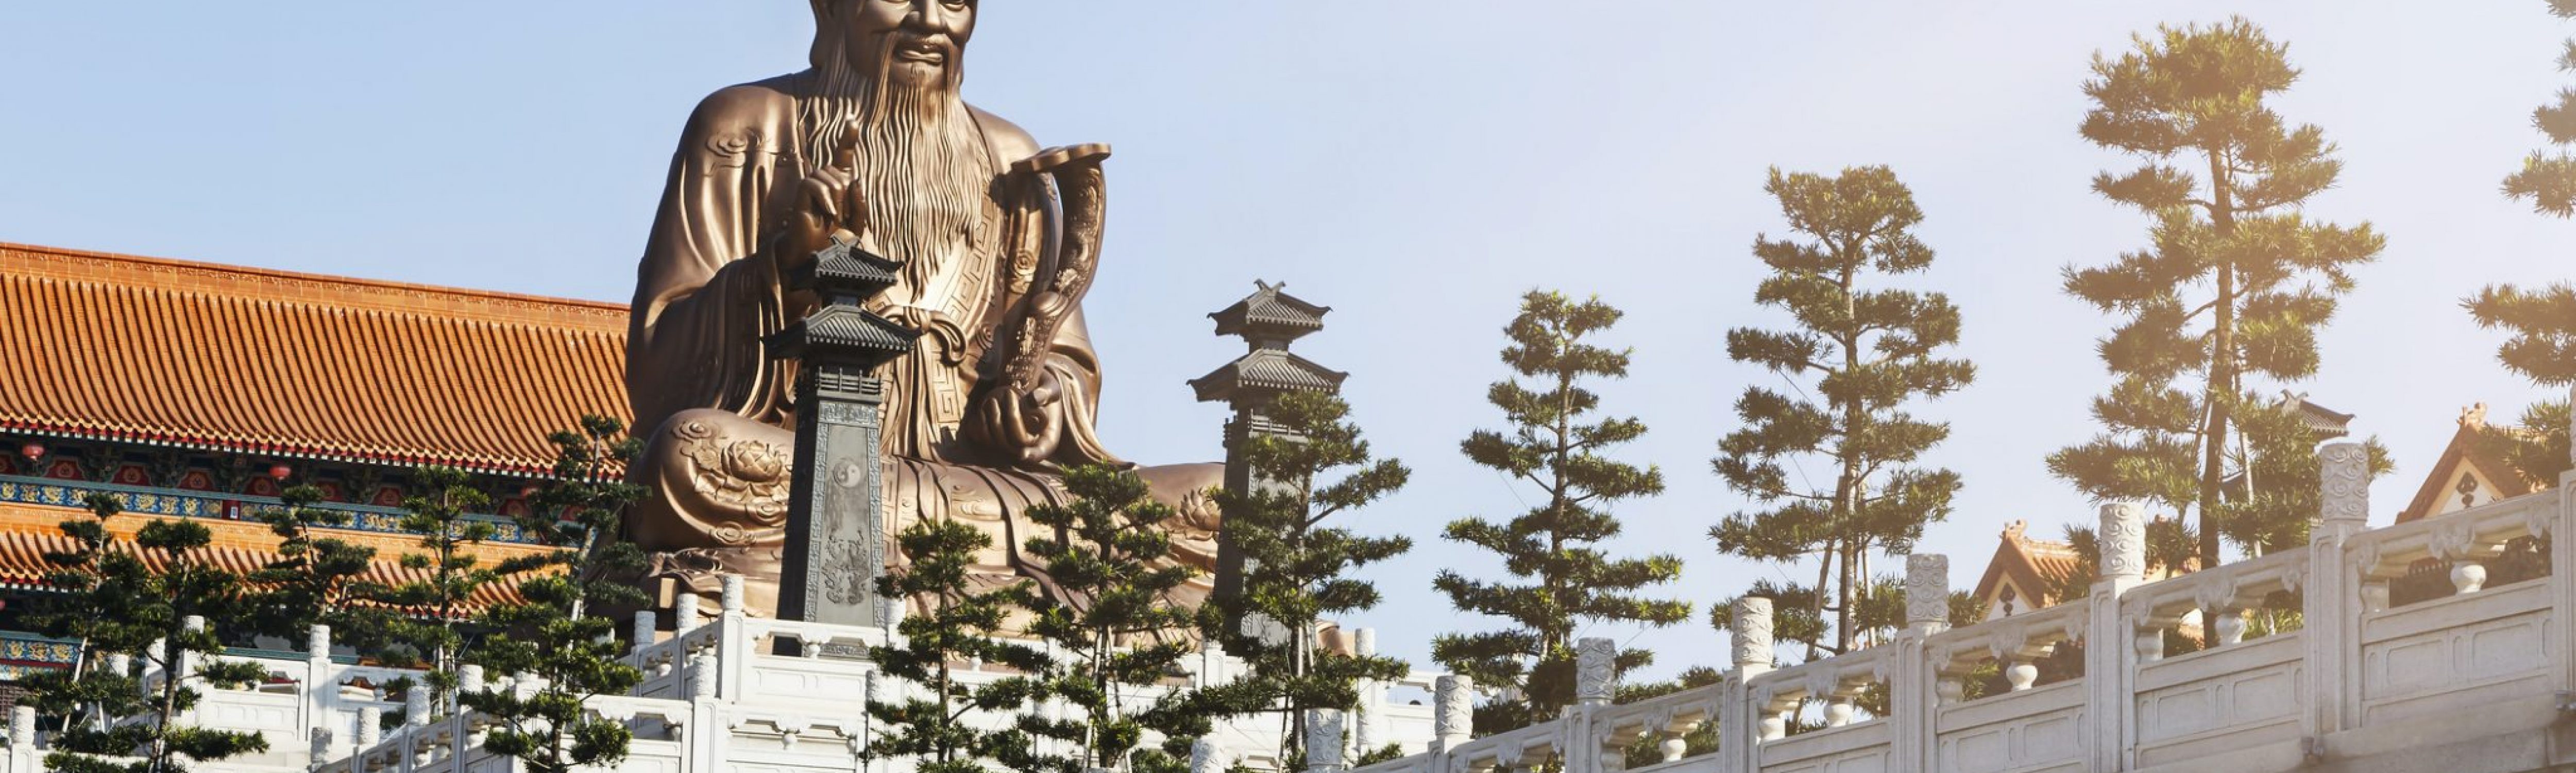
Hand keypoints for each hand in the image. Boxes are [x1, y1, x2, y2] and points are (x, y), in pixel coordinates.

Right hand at [775, 126, 868, 275]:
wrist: (818, 259)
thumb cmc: (835, 242)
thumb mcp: (857, 225)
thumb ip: (860, 204)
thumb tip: (855, 181)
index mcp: (839, 188)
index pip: (843, 159)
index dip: (847, 140)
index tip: (852, 121)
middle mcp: (824, 184)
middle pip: (839, 170)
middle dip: (846, 192)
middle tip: (842, 216)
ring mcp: (811, 189)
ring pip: (828, 175)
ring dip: (837, 197)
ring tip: (834, 217)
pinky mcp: (800, 196)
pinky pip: (813, 183)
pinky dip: (824, 197)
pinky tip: (827, 213)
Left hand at [966, 367, 1066, 466]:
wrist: (1028, 388)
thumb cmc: (1043, 389)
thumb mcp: (1051, 387)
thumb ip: (1047, 393)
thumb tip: (1034, 400)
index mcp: (1047, 438)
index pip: (1041, 451)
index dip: (1033, 455)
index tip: (1023, 454)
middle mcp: (1028, 446)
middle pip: (1017, 442)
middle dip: (1012, 417)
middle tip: (1009, 392)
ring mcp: (1010, 445)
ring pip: (998, 442)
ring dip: (994, 419)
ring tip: (993, 399)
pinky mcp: (994, 440)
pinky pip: (984, 439)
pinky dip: (980, 424)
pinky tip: (982, 408)